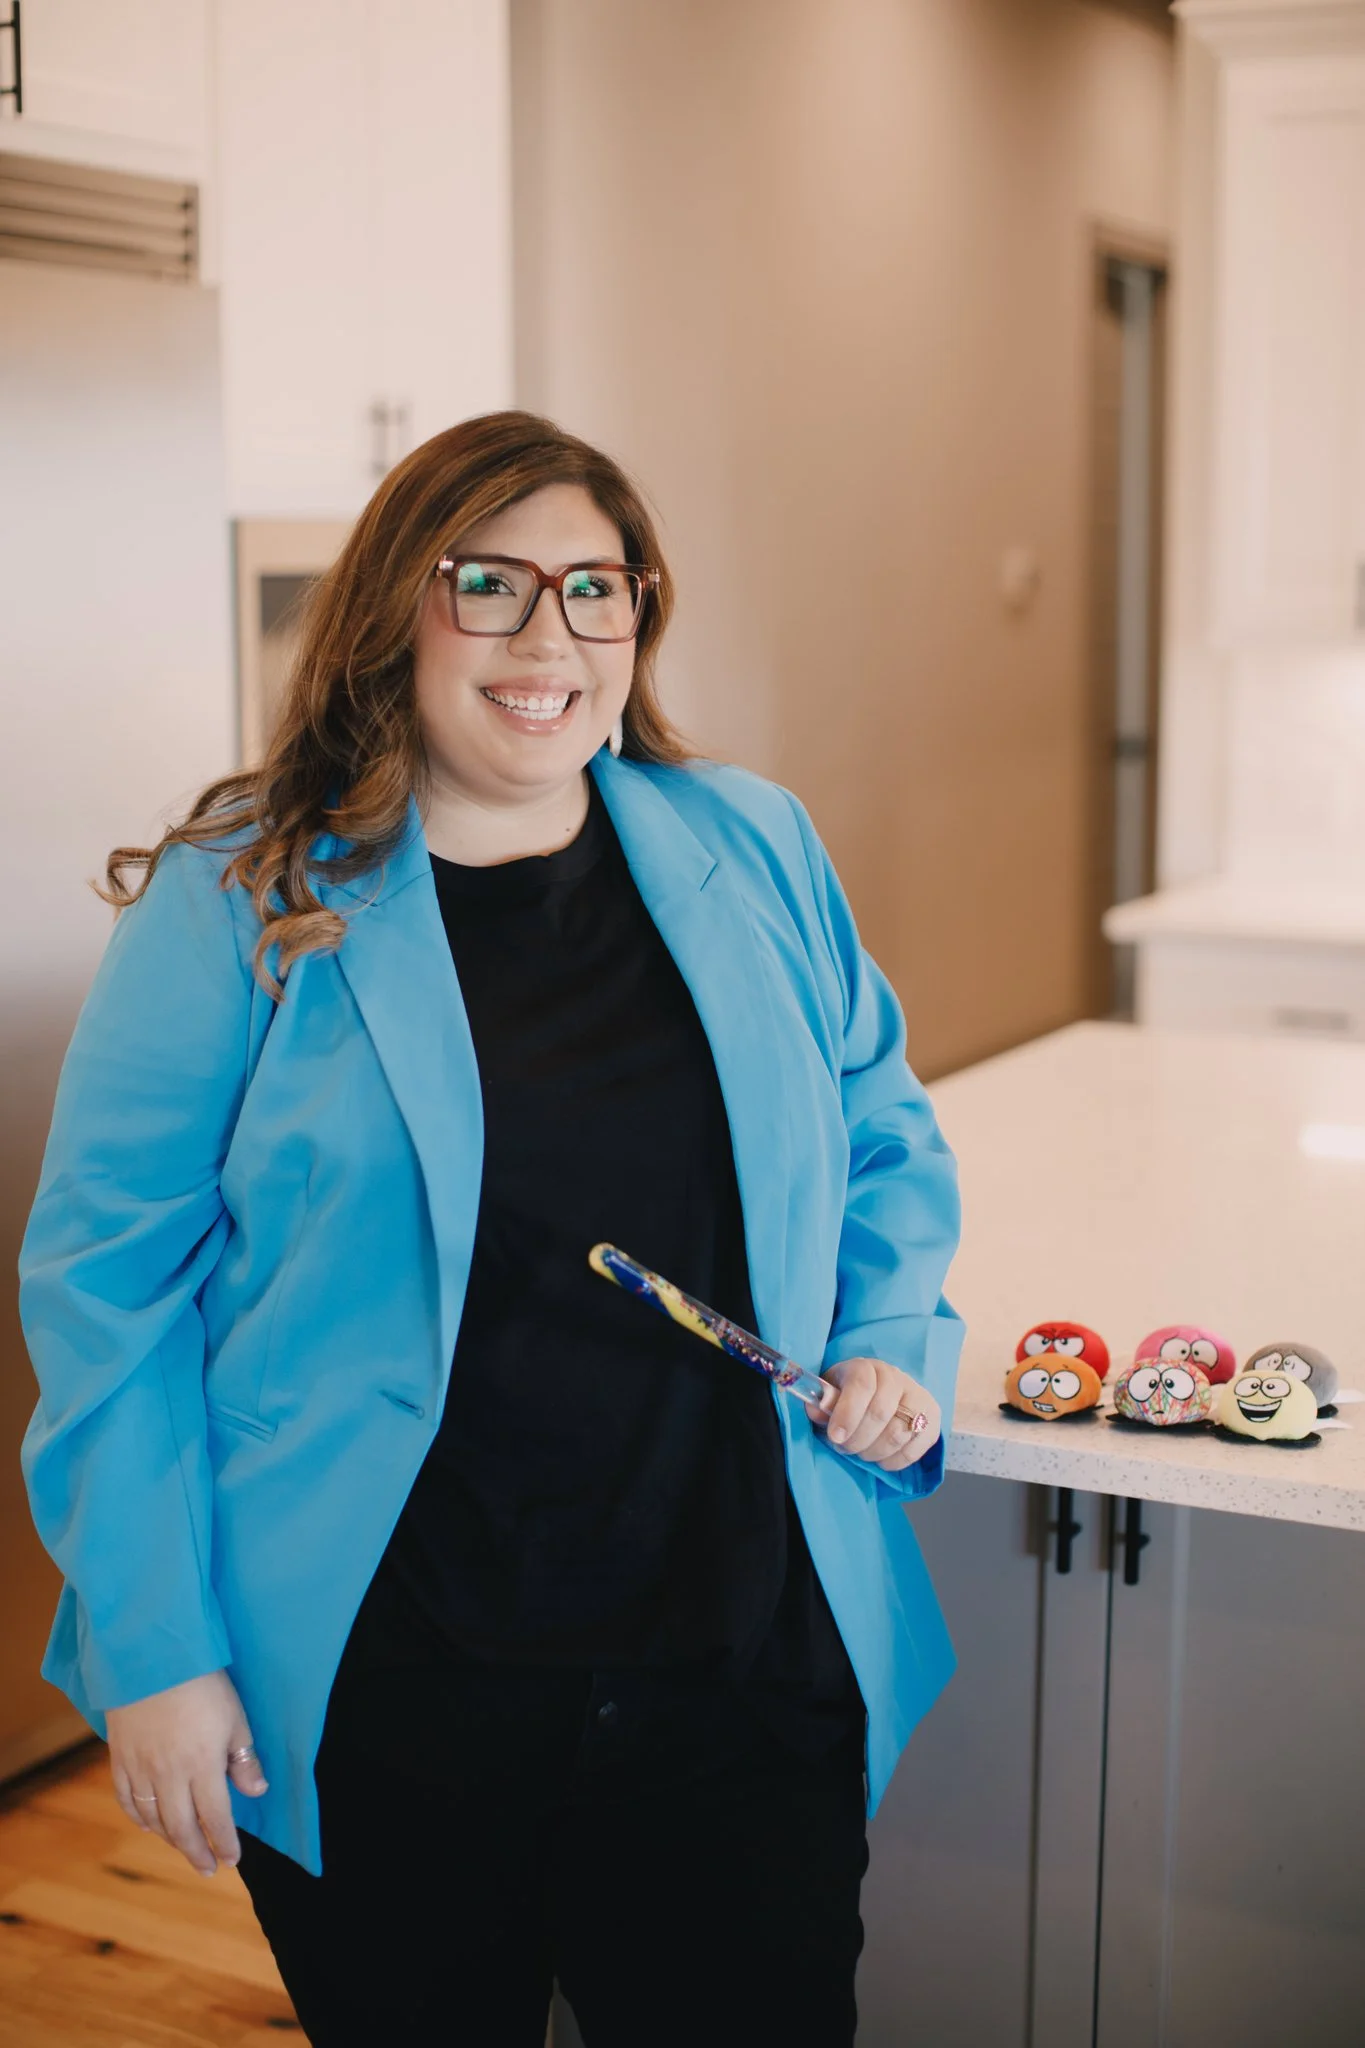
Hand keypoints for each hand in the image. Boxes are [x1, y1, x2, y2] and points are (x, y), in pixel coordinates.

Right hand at [106, 1669, 267, 1876]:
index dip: (224, 1843)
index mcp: (202, 1767)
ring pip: (153, 1818)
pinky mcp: (119, 1758)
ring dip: (170, 1839)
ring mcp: (140, 1768)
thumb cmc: (202, 1682)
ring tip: (184, 1848)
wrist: (151, 1655)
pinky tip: (148, 1825)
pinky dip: (137, 1817)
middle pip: (182, 1828)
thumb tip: (256, 1793)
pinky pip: (126, 1799)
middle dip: (197, 1852)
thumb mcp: (235, 1717)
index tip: (232, 1860)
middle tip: (207, 1869)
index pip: (216, 1818)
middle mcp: (169, 1776)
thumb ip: (244, 1758)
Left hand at [810, 1357, 941, 1473]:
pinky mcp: (932, 1419)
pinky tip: (881, 1458)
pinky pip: (914, 1449)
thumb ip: (822, 1404)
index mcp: (868, 1367)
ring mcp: (918, 1397)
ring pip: (898, 1434)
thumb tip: (815, 1409)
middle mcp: (897, 1377)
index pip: (862, 1386)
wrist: (883, 1393)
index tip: (835, 1437)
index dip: (847, 1414)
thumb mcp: (830, 1394)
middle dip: (858, 1440)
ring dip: (874, 1452)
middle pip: (880, 1414)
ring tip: (862, 1453)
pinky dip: (893, 1461)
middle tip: (845, 1448)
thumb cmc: (850, 1396)